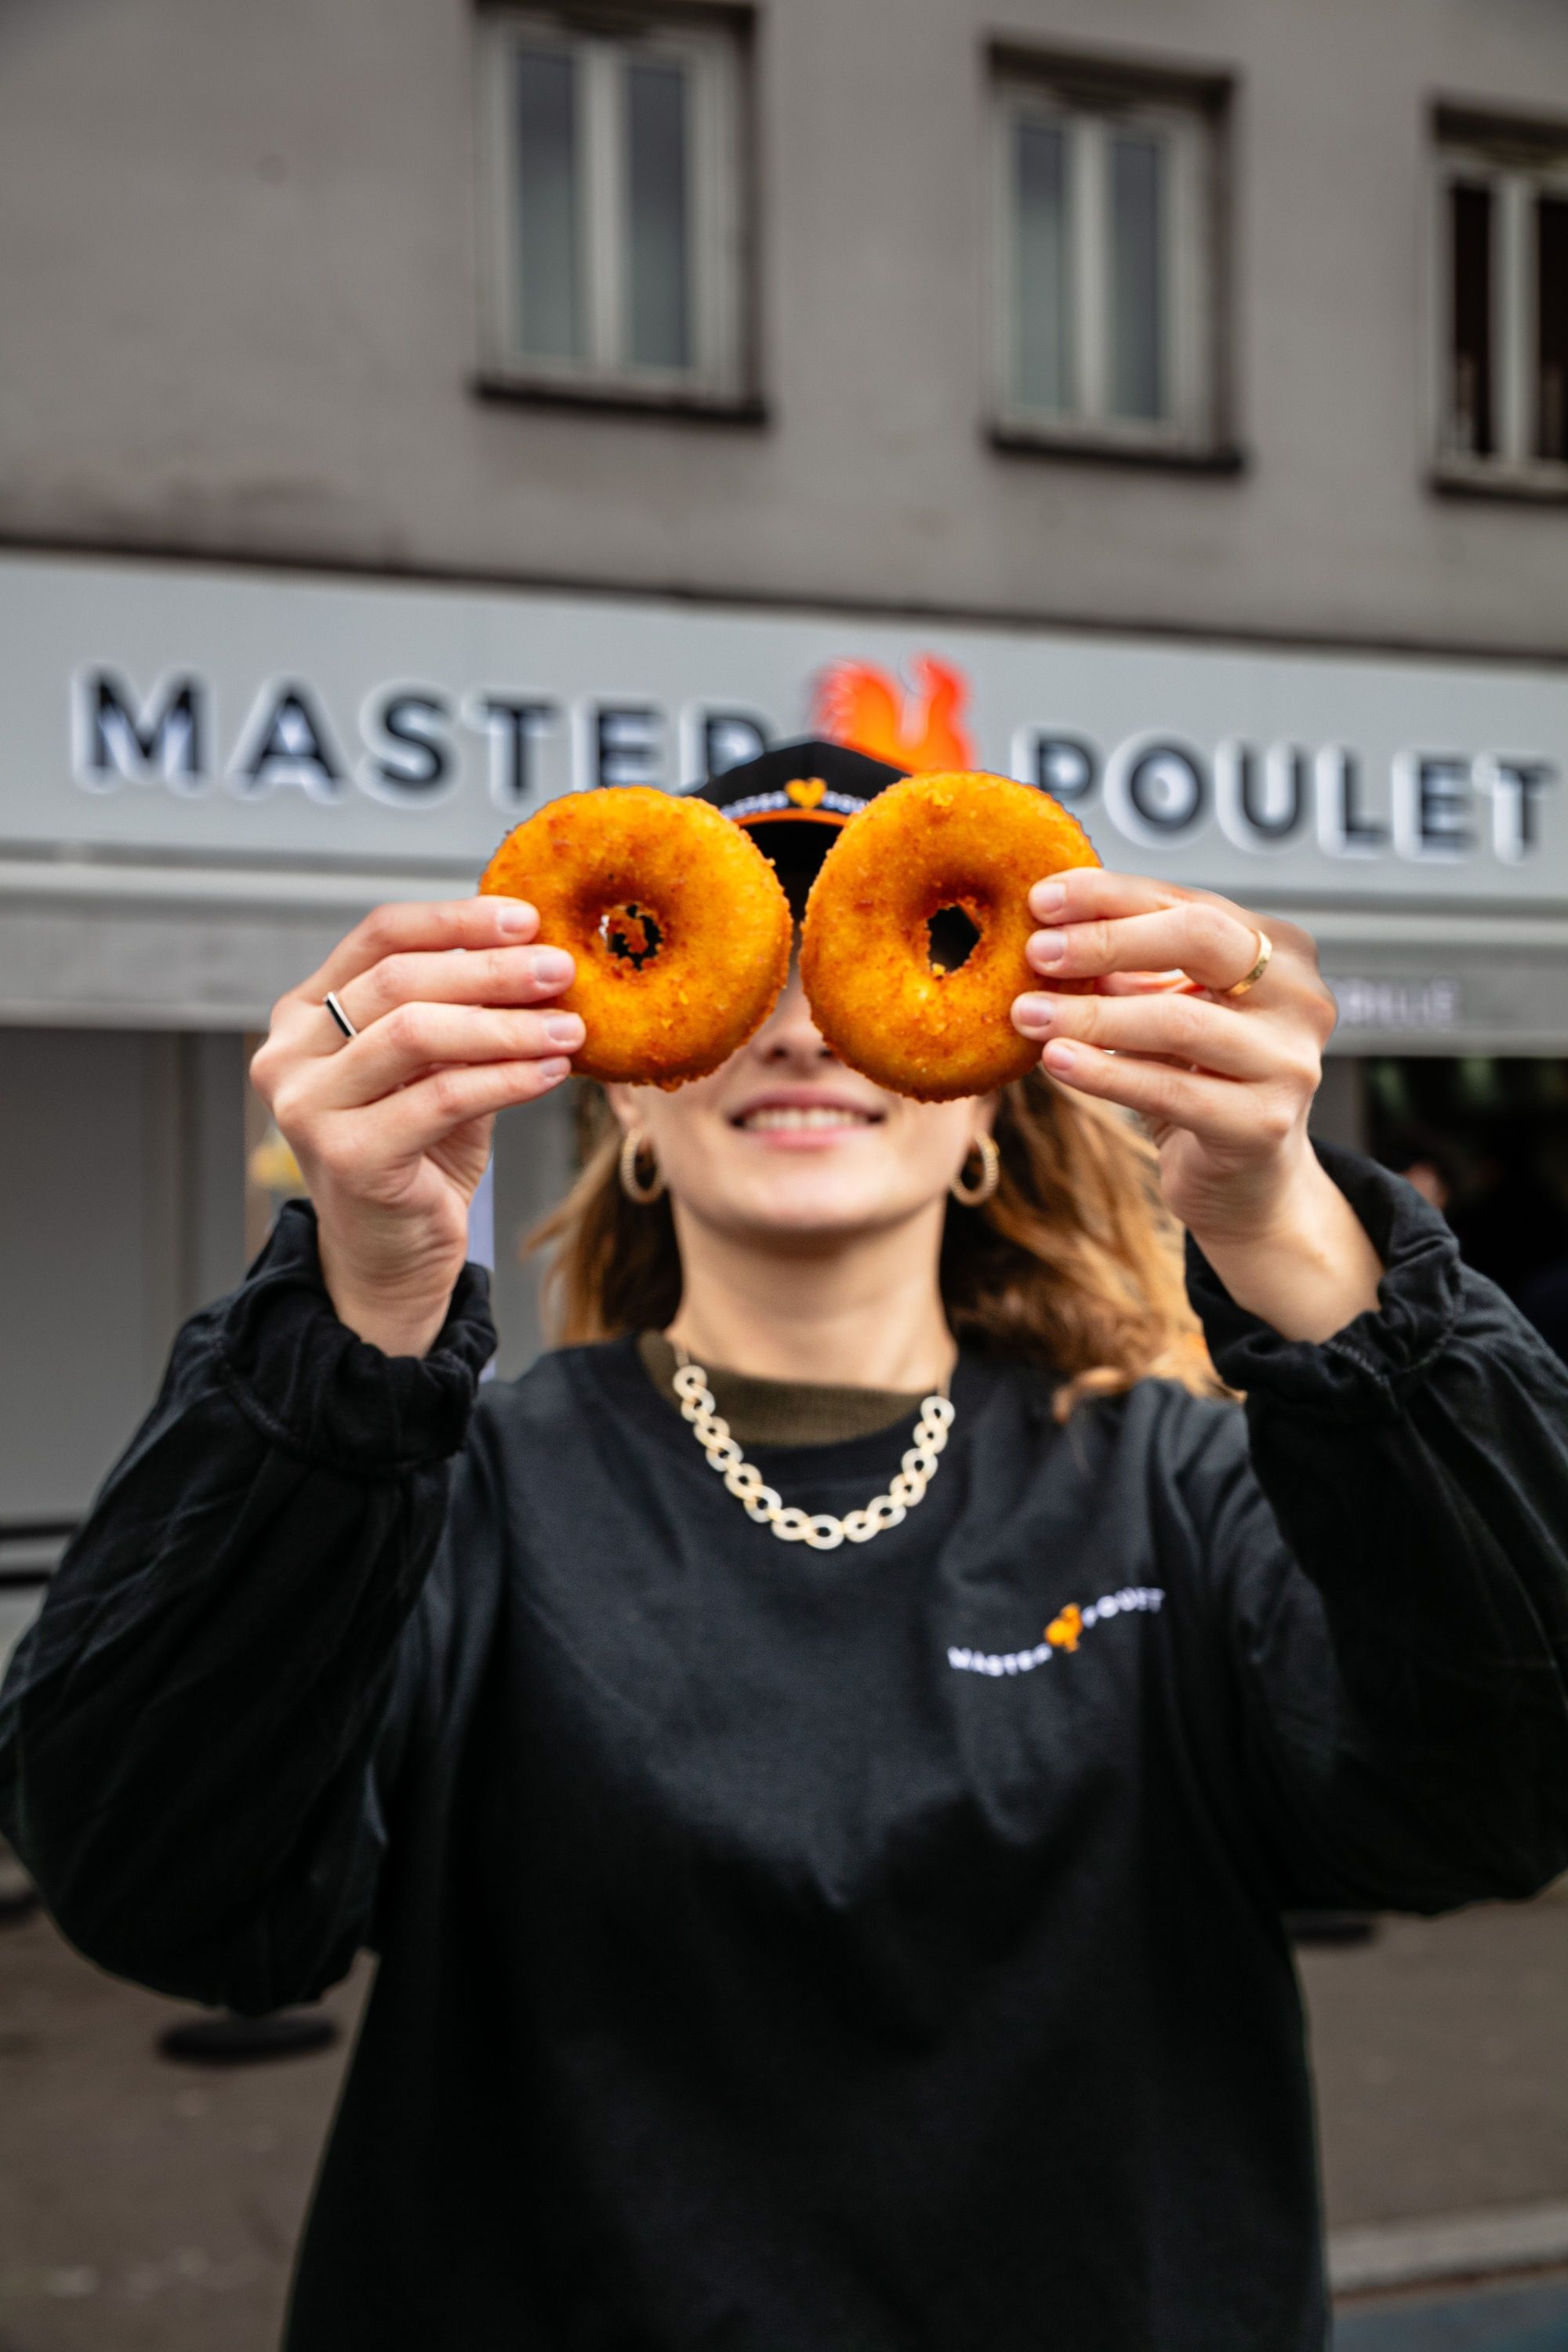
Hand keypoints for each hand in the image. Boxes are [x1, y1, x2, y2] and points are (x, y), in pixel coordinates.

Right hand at [251, 898, 580, 1356]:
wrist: (392, 1257)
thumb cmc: (418, 1154)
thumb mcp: (437, 1068)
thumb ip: (462, 1012)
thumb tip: (537, 952)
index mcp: (303, 1013)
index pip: (378, 936)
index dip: (456, 920)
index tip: (527, 919)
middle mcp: (288, 1053)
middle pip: (399, 979)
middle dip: (492, 970)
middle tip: (562, 972)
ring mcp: (306, 1105)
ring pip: (417, 1032)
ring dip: (507, 1025)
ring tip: (569, 1029)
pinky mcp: (344, 1154)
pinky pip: (441, 1096)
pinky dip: (506, 1078)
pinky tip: (551, 1073)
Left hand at [1010, 870, 1380, 1341]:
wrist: (1248, 1183)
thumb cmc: (1203, 1083)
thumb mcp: (1169, 1009)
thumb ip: (1128, 968)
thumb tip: (1049, 925)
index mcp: (1281, 951)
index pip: (1188, 903)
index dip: (1112, 895)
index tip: (1043, 899)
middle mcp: (1299, 997)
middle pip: (1201, 940)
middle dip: (1108, 940)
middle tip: (1037, 952)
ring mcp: (1289, 1061)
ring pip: (1179, 1021)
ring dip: (1092, 1015)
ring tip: (1029, 1015)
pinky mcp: (1264, 1124)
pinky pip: (1170, 1090)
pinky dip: (1105, 1073)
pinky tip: (1057, 1061)